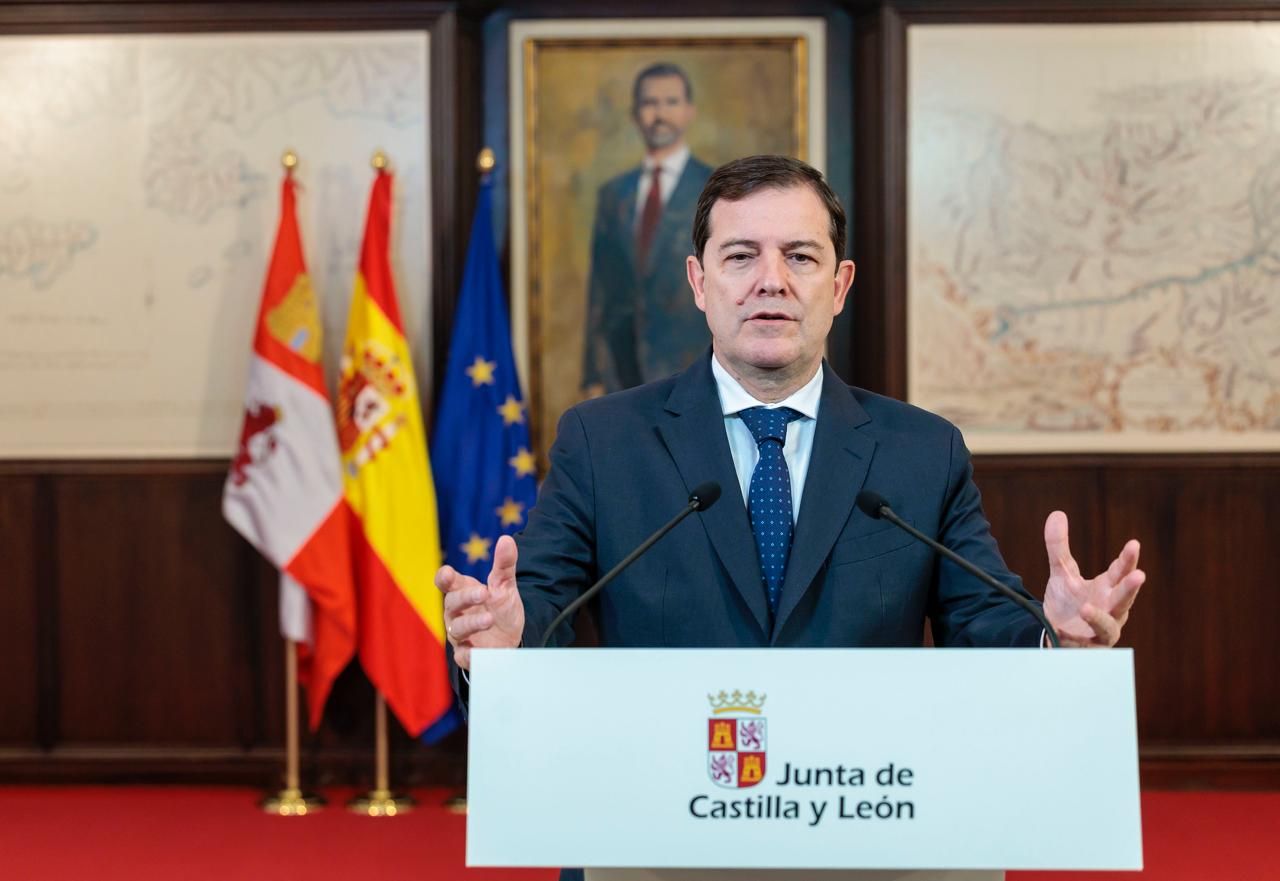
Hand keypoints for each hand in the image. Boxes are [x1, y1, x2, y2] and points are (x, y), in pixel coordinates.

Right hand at [434, 535, 524, 669]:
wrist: (512, 639)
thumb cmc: (501, 609)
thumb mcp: (505, 586)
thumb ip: (505, 564)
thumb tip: (507, 539)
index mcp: (462, 591)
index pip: (446, 582)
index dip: (444, 578)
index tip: (448, 574)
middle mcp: (456, 613)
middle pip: (452, 602)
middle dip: (466, 597)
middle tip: (484, 592)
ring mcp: (460, 634)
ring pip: (457, 628)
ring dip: (471, 623)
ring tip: (489, 618)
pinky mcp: (467, 654)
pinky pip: (462, 656)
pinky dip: (468, 655)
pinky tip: (476, 653)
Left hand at [1042, 511, 1144, 646]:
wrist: (1053, 633)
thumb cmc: (1067, 602)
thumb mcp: (1061, 572)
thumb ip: (1058, 546)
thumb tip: (1056, 513)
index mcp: (1108, 588)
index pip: (1121, 572)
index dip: (1128, 560)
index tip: (1134, 545)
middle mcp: (1111, 609)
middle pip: (1124, 598)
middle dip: (1130, 588)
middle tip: (1139, 575)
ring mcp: (1103, 631)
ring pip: (1108, 626)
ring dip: (1100, 618)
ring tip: (1086, 608)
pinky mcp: (1089, 649)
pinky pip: (1086, 645)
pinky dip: (1076, 639)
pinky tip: (1063, 632)